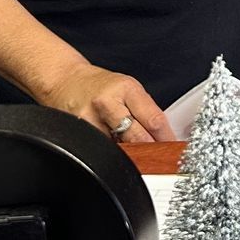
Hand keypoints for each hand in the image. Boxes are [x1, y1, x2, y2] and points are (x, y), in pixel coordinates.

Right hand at [37, 65, 174, 142]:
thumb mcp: (127, 88)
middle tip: (159, 158)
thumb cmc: (98, 85)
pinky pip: (101, 150)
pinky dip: (111, 153)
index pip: (154, 119)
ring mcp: (90, 119)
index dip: (167, 138)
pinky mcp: (77, 132)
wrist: (64, 80)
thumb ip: (145, 110)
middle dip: (151, 151)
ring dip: (130, 155)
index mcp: (126, 89)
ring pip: (119, 149)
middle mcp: (108, 102)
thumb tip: (163, 136)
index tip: (174, 148)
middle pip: (138, 137)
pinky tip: (112, 148)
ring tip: (133, 152)